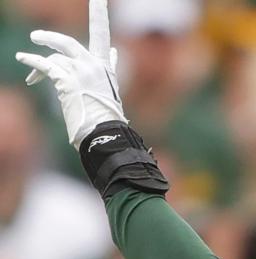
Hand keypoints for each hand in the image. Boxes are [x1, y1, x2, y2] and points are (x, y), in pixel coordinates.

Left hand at [16, 0, 126, 148]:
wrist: (105, 131)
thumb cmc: (108, 114)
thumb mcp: (112, 87)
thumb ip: (111, 66)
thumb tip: (115, 51)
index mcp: (104, 65)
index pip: (102, 32)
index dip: (99, 12)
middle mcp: (92, 64)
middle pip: (66, 43)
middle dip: (49, 39)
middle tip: (36, 38)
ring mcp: (79, 71)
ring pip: (54, 59)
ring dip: (39, 60)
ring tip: (28, 61)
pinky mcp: (65, 80)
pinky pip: (45, 66)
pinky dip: (32, 62)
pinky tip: (24, 59)